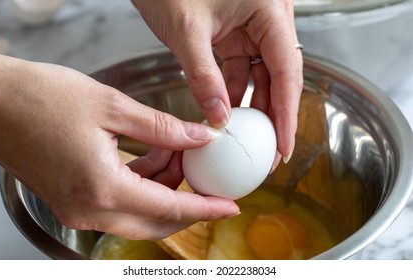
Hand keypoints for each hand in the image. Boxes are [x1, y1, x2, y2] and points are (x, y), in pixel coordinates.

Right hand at [0, 52, 238, 239]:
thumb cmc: (41, 98)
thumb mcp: (113, 106)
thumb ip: (164, 128)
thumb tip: (200, 138)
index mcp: (102, 188)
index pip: (169, 208)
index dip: (204, 208)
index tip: (229, 207)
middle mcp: (89, 210)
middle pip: (156, 220)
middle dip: (186, 199)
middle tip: (204, 174)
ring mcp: (77, 209)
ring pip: (138, 212)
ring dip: (163, 189)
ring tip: (175, 152)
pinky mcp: (71, 200)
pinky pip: (118, 203)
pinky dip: (140, 186)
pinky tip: (151, 157)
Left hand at [132, 0, 302, 166]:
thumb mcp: (186, 31)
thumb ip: (204, 77)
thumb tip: (219, 118)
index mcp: (268, 10)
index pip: (287, 70)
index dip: (287, 113)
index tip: (283, 146)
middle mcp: (268, 18)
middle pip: (280, 76)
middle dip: (274, 115)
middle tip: (268, 151)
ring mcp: (253, 25)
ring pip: (261, 74)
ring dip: (253, 106)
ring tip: (248, 139)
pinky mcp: (236, 32)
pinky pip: (241, 67)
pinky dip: (234, 92)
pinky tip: (227, 114)